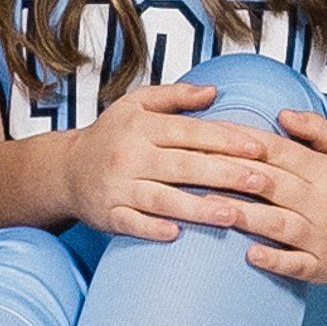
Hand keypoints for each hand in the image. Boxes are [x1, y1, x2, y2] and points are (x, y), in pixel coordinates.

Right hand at [56, 80, 273, 244]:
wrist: (66, 170)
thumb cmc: (111, 136)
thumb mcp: (137, 103)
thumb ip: (176, 96)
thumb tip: (214, 91)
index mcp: (142, 126)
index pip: (190, 132)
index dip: (225, 139)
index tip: (258, 147)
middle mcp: (130, 155)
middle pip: (183, 166)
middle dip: (225, 174)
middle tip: (261, 181)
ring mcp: (118, 187)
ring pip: (163, 199)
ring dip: (199, 208)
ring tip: (233, 214)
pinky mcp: (107, 214)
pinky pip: (131, 223)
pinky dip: (152, 229)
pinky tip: (177, 234)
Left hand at [180, 106, 326, 283]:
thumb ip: (316, 129)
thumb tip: (281, 113)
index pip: (280, 152)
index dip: (245, 143)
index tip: (212, 136)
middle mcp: (325, 202)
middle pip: (273, 185)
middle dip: (233, 175)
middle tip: (196, 168)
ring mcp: (323, 237)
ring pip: (278, 224)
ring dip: (243, 215)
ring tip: (209, 208)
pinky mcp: (323, 267)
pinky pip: (295, 264)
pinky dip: (273, 259)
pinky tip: (248, 254)